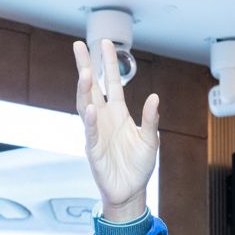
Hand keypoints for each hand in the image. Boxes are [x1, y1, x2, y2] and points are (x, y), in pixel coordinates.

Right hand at [73, 38, 159, 220]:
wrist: (130, 191)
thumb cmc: (138, 166)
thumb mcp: (150, 140)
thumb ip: (151, 119)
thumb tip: (155, 98)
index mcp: (118, 113)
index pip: (111, 83)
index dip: (107, 63)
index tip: (104, 43)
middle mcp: (104, 119)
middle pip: (91, 88)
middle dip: (85, 66)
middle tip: (78, 45)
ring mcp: (96, 132)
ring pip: (85, 105)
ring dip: (84, 90)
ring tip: (83, 72)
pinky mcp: (93, 149)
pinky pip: (90, 132)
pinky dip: (91, 120)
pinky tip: (92, 108)